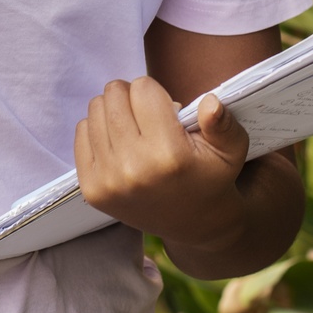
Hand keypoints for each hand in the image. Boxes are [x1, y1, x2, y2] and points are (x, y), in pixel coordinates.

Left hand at [74, 76, 251, 260]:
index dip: (156, 93)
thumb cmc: (211, 178)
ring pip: (96, 109)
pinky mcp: (91, 188)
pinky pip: (81, 131)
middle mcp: (134, 167)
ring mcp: (108, 179)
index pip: (143, 88)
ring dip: (115, 111)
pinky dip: (99, 129)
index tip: (167, 111)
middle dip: (133, 97)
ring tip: (135, 130)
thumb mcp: (231, 151)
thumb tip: (210, 103)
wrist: (193, 224)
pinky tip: (120, 144)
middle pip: (114, 94)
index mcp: (168, 155)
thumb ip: (223, 124)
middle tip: (149, 118)